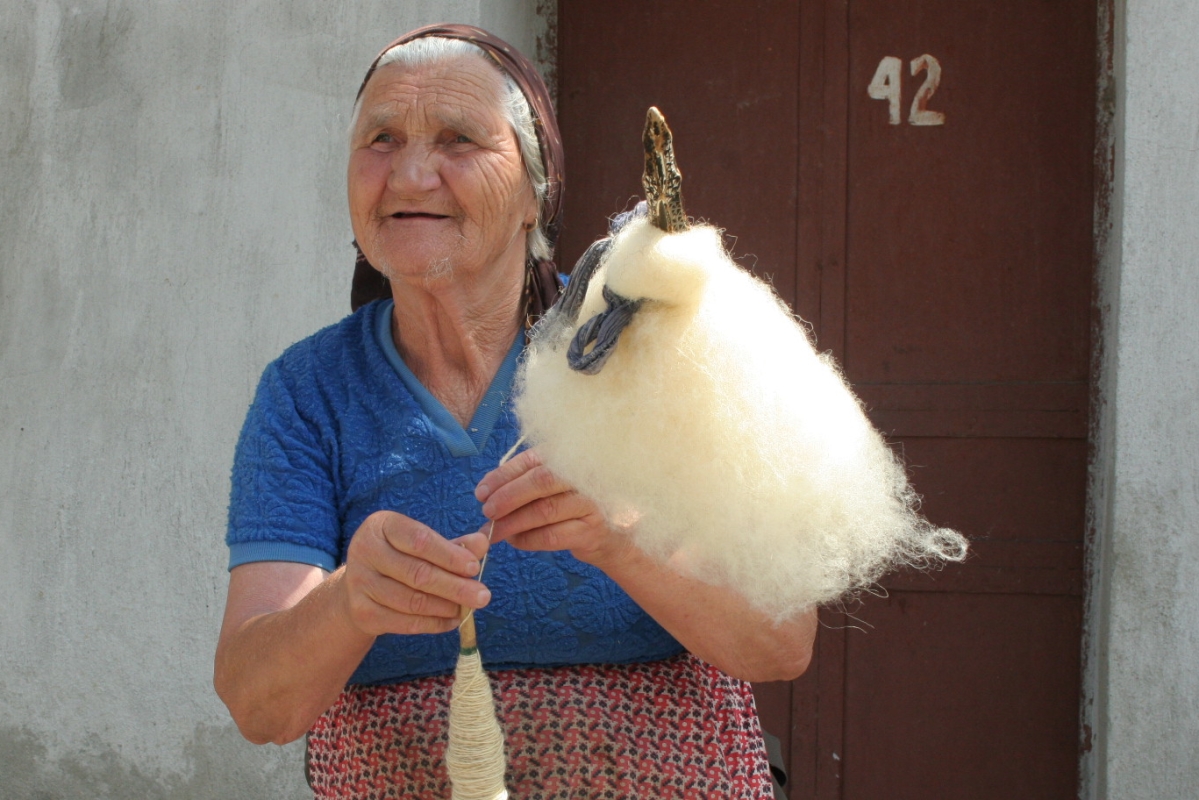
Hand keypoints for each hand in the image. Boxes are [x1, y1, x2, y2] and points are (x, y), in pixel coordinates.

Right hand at [341, 511, 491, 635]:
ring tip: (468, 608)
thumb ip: (453, 544)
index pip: (420, 541)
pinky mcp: (361, 612)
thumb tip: (482, 543)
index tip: (474, 567)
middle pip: (418, 574)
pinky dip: (434, 624)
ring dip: (446, 607)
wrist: (359, 586)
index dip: (450, 556)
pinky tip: (452, 620)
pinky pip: (405, 623)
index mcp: (381, 525)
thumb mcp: (422, 544)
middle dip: (455, 587)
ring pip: (412, 601)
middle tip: (483, 596)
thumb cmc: (399, 557)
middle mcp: (365, 551)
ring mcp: (359, 583)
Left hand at [475, 449, 632, 567]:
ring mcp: (591, 503)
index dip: (502, 476)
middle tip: (486, 512)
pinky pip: (552, 536)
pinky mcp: (592, 530)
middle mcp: (584, 475)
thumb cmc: (571, 508)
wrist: (610, 536)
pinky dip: (527, 539)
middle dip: (508, 497)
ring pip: (544, 510)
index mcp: (570, 458)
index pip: (531, 460)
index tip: (481, 492)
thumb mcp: (551, 488)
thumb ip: (523, 482)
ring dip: (513, 522)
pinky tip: (515, 541)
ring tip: (494, 531)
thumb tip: (485, 491)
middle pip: (540, 481)